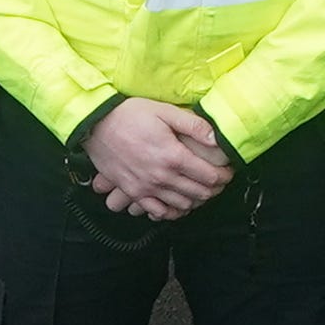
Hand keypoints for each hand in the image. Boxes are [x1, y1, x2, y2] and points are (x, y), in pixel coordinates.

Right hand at [83, 97, 235, 219]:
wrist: (95, 125)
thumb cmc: (130, 115)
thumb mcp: (165, 111)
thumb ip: (193, 126)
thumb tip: (218, 138)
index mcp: (173, 156)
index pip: (209, 176)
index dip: (224, 177)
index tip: (228, 172)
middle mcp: (162, 177)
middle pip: (199, 193)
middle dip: (214, 190)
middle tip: (219, 182)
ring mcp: (146, 188)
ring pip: (182, 205)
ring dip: (196, 201)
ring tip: (201, 191)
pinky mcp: (133, 192)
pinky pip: (158, 212)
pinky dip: (172, 211)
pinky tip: (177, 204)